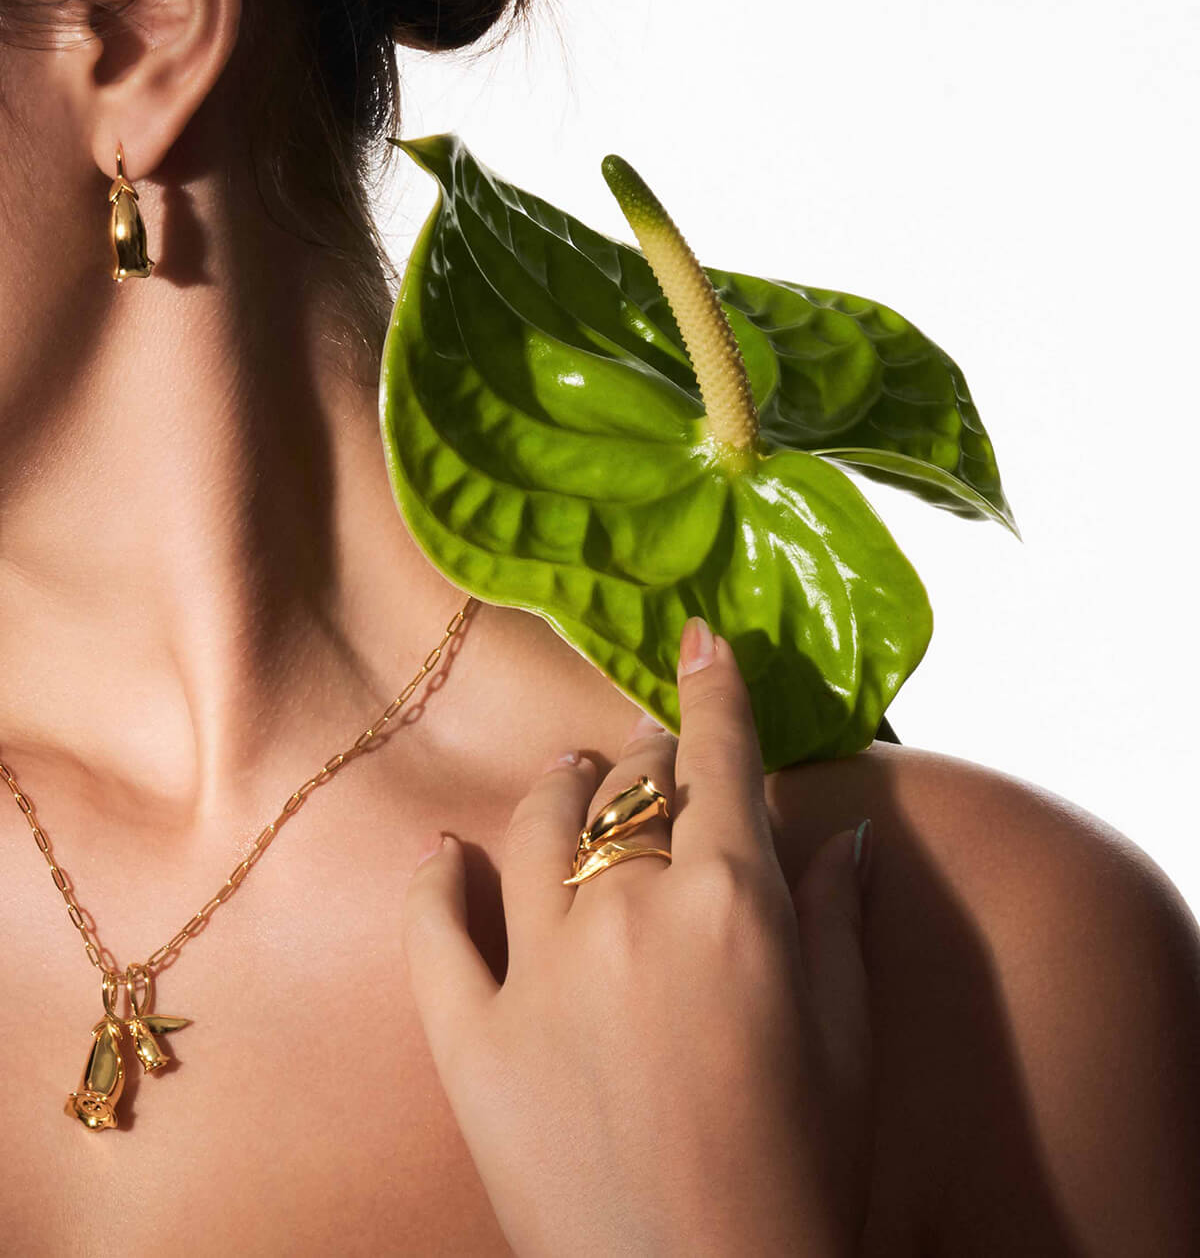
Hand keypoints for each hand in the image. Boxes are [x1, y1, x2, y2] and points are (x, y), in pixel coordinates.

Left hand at [402, 616, 874, 1257]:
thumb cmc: (803, 1176)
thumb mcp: (847, 1042)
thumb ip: (841, 922)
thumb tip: (844, 839)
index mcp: (732, 905)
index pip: (722, 760)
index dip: (713, 691)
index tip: (700, 641)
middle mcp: (629, 914)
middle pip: (631, 788)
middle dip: (649, 758)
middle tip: (658, 760)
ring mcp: (539, 972)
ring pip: (536, 829)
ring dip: (560, 790)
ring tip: (571, 776)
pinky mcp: (471, 1038)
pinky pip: (437, 932)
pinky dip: (439, 883)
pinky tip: (445, 856)